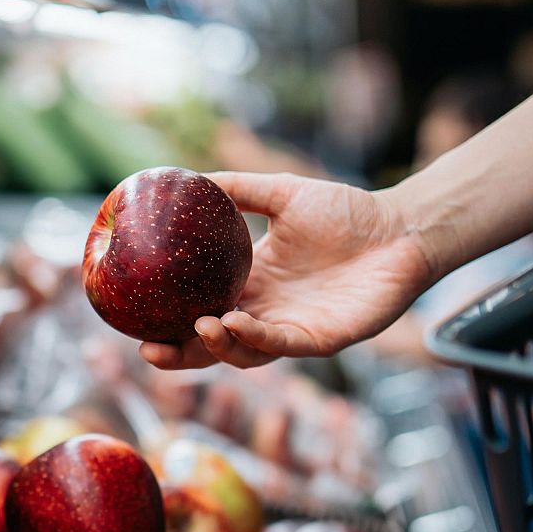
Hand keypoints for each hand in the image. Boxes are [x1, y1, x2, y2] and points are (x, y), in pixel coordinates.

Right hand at [139, 172, 436, 368]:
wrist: (400, 227)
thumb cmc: (346, 212)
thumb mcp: (281, 193)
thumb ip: (236, 188)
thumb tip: (185, 176)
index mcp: (251, 283)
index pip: (199, 310)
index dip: (167, 320)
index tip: (132, 318)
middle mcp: (265, 312)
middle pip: (212, 345)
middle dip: (180, 355)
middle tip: (147, 351)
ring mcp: (292, 329)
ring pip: (243, 353)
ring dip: (217, 345)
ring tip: (200, 324)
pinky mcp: (321, 340)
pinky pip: (281, 345)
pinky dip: (255, 337)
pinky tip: (234, 320)